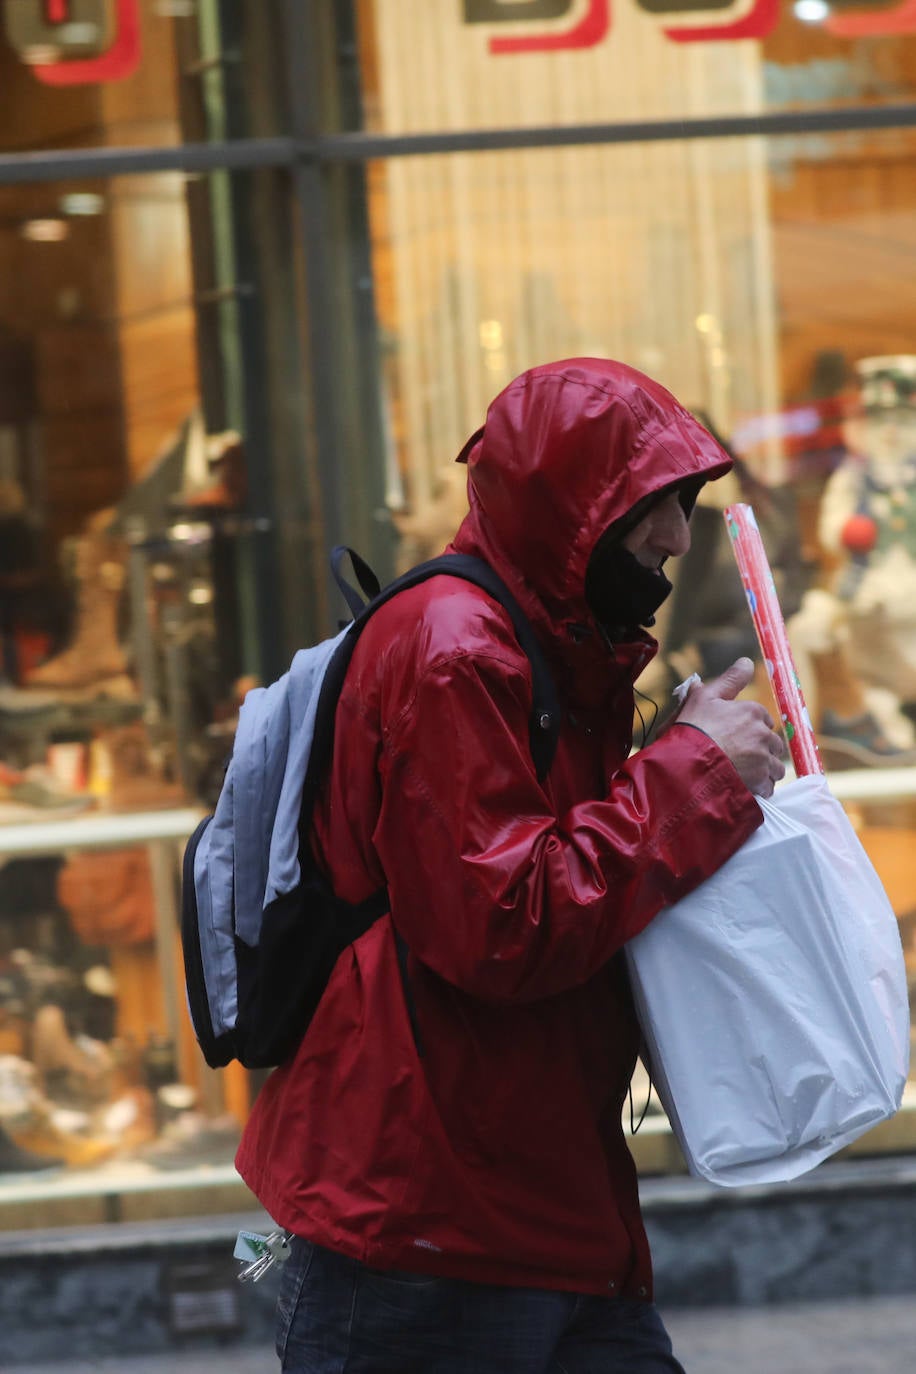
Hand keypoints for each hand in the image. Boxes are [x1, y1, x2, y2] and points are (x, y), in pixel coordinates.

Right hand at [676, 657, 785, 797]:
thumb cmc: (691, 729)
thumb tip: (747, 661)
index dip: (750, 729)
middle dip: (761, 750)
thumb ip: (730, 680)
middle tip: (740, 757)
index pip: (763, 719)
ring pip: (775, 766)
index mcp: (752, 711)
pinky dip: (760, 788)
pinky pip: (769, 786)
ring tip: (744, 774)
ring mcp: (763, 758)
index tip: (736, 736)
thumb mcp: (704, 696)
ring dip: (764, 770)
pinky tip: (745, 786)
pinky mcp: (760, 780)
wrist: (685, 764)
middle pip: (773, 743)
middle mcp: (762, 733)